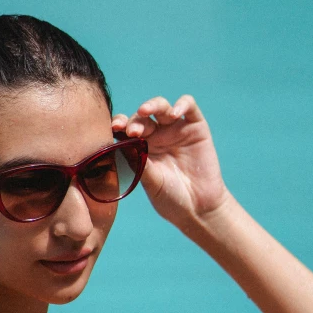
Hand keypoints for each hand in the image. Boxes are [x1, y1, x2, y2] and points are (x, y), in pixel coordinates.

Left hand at [112, 96, 228, 226]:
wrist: (198, 208)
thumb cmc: (171, 199)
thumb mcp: (151, 182)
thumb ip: (139, 163)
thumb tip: (120, 144)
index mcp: (140, 148)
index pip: (125, 129)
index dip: (119, 124)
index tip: (114, 128)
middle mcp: (156, 136)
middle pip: (141, 117)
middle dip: (134, 121)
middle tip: (132, 132)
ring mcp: (175, 130)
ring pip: (161, 106)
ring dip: (152, 105)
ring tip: (145, 111)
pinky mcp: (196, 127)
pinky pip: (189, 106)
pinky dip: (182, 104)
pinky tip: (174, 113)